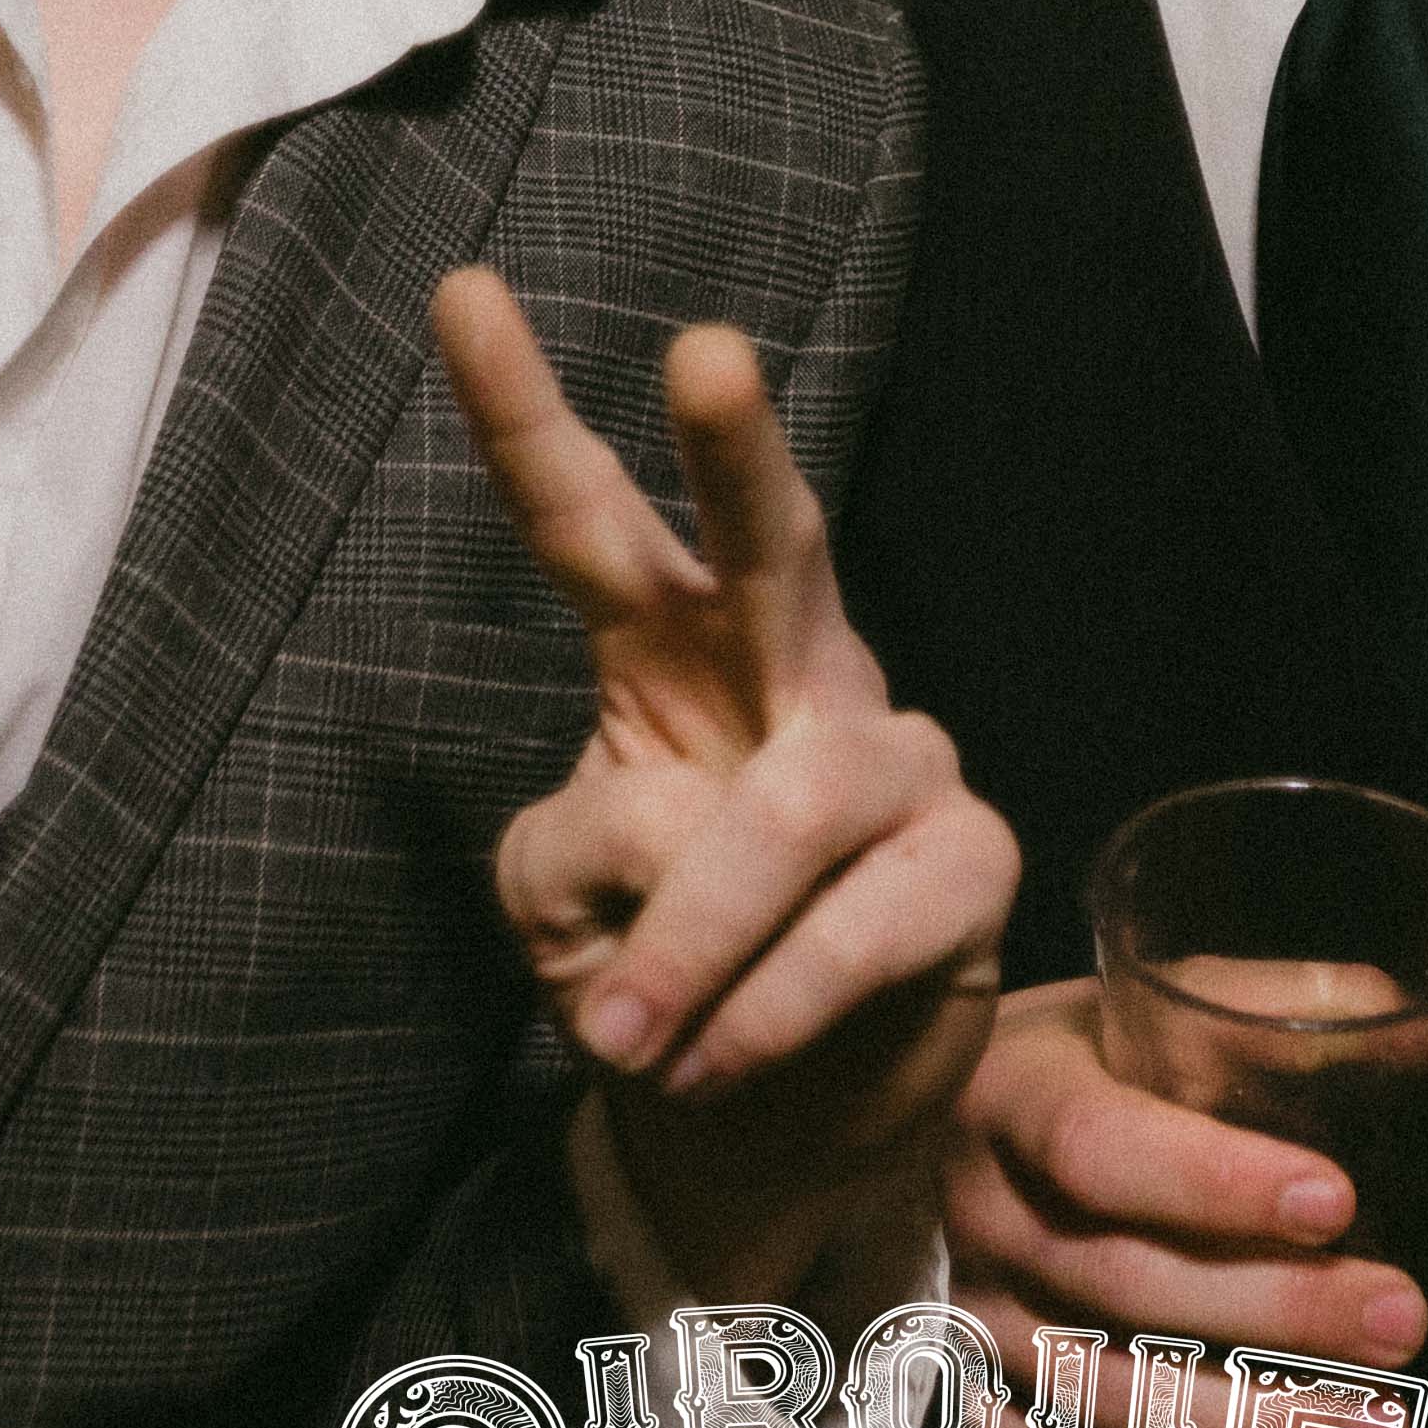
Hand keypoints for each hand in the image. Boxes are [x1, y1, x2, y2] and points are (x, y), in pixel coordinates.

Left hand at [438, 267, 1016, 1313]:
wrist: (763, 1136)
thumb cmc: (653, 982)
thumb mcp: (556, 906)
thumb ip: (585, 841)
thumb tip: (689, 824)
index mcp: (663, 649)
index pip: (588, 516)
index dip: (525, 410)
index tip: (457, 291)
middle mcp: (789, 668)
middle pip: (773, 540)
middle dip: (739, 451)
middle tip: (704, 353)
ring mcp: (892, 758)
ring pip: (802, 795)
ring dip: (704, 930)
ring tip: (628, 1032)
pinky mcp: (969, 864)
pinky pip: (870, 920)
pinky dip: (778, 998)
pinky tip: (717, 1054)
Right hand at [945, 977, 1424, 1427]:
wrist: (933, 1139)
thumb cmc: (1077, 1069)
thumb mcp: (1151, 1011)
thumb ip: (1286, 1015)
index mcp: (1011, 1096)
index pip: (1098, 1149)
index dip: (1214, 1182)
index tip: (1335, 1200)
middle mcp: (978, 1217)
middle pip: (1124, 1285)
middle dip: (1279, 1313)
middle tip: (1401, 1322)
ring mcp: (973, 1327)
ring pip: (1107, 1402)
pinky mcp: (979, 1412)